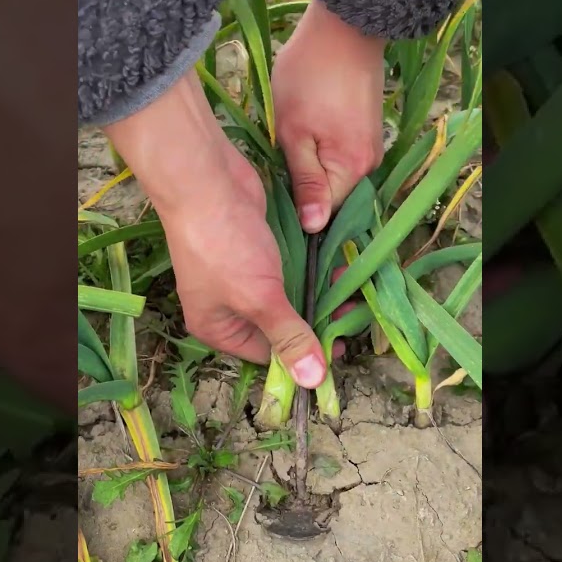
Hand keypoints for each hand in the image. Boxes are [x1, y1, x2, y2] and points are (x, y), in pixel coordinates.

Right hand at [104, 72, 327, 388]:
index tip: (342, 348)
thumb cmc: (224, 245)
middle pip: (281, 327)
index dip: (303, 355)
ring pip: (290, 296)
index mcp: (218, 328)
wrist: (207, 179)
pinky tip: (339, 265)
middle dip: (316, 320)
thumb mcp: (260, 298)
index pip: (267, 356)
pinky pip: (292, 269)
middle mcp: (229, 307)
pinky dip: (314, 269)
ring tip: (353, 288)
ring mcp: (243, 276)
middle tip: (354, 314)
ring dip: (320, 293)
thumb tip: (313, 382)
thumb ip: (289, 337)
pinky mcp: (259, 249)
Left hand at [272, 0, 386, 232]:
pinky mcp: (365, 131)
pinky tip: (301, 139)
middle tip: (271, 174)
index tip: (268, 203)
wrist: (344, 27)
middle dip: (302, 191)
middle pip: (330, 196)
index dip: (295, 212)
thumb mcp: (294, 132)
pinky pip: (339, 157)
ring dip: (309, 170)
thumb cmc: (310, 76)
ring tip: (284, 153)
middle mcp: (370, 165)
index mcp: (353, 170)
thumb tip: (313, 229)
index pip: (323, 214)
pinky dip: (320, 154)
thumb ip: (305, 182)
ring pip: (333, 176)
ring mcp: (369, 147)